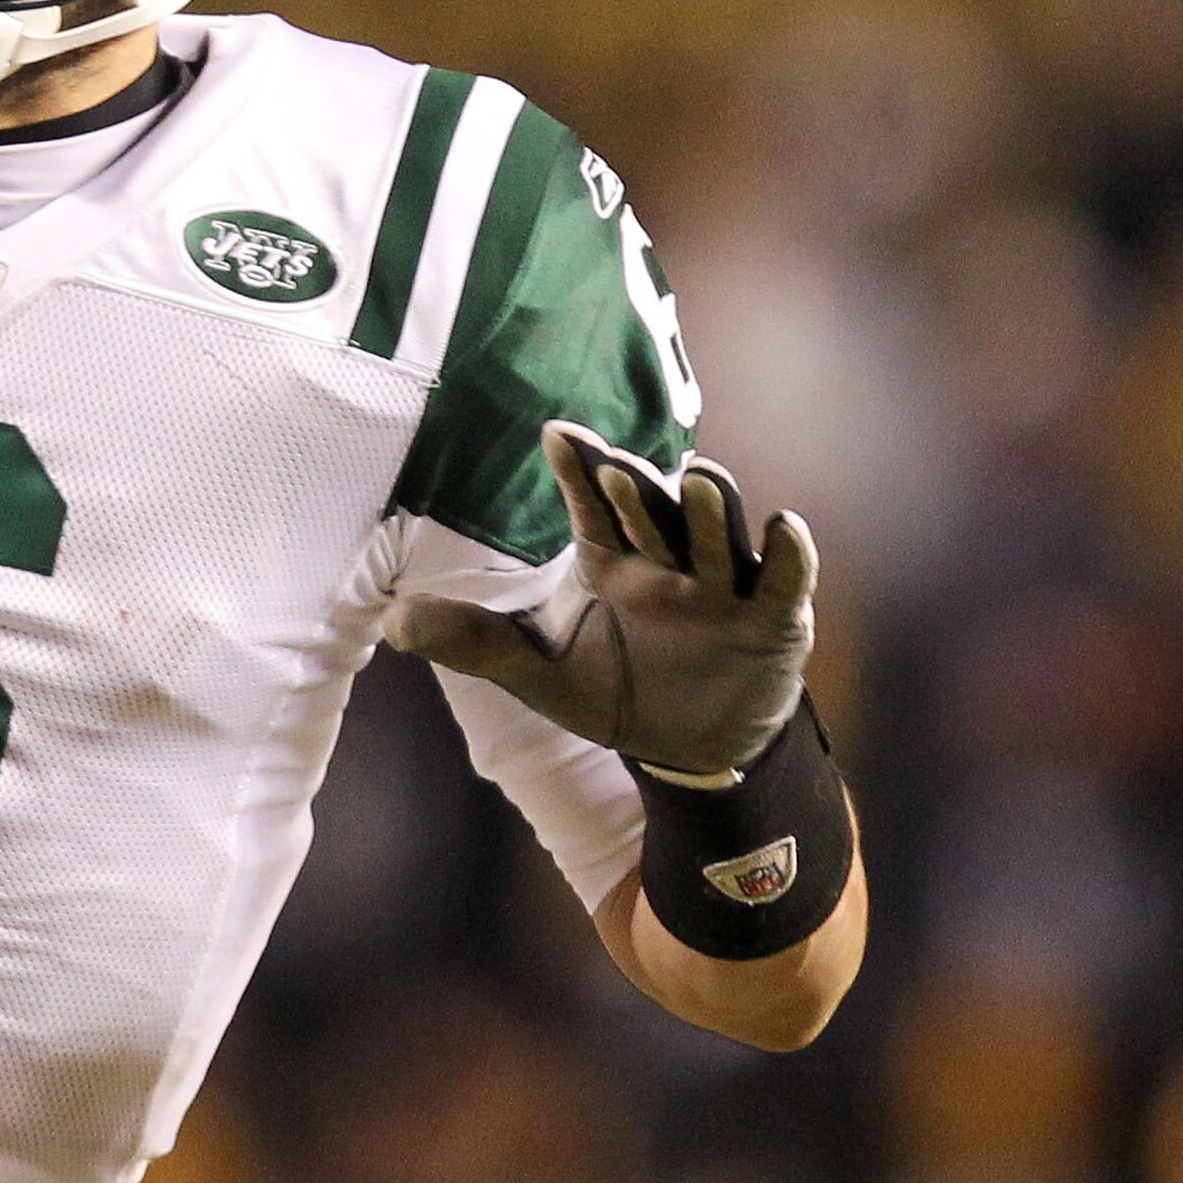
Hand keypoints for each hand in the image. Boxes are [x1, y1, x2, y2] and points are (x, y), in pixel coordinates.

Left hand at [393, 420, 817, 776]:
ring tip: (700, 477)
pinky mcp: (772, 620)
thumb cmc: (613, 690)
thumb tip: (392, 622)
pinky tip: (785, 526)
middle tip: (616, 467)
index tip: (555, 434)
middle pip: (653, 513)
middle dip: (638, 491)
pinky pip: (784, 583)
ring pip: (717, 536)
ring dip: (712, 508)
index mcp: (610, 558)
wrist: (686, 748)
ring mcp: (723, 586)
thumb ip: (472, 643)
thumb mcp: (535, 673)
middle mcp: (667, 559)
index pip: (591, 505)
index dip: (577, 470)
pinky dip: (790, 555)